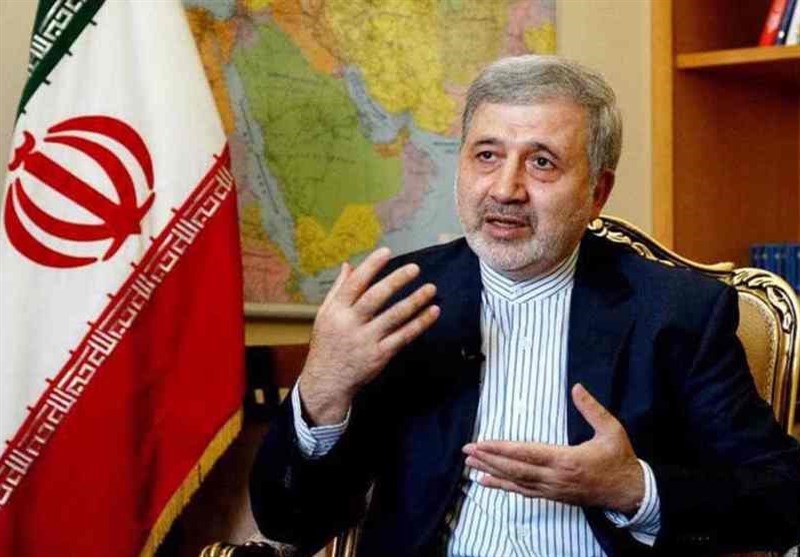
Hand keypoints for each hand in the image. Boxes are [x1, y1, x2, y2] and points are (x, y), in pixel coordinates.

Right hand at [299, 247, 439, 424]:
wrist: (327, 381)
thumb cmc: (327, 344)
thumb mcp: (325, 315)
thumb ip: (338, 290)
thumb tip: (348, 265)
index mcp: (336, 311)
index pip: (354, 284)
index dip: (371, 266)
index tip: (387, 252)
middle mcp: (350, 324)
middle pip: (375, 298)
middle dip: (396, 281)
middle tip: (414, 268)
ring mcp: (366, 341)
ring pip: (393, 317)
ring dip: (414, 301)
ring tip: (430, 289)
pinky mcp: (379, 356)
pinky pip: (403, 337)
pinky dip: (419, 324)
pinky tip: (432, 312)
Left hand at [463, 383, 643, 512]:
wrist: (629, 492)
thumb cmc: (620, 459)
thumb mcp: (612, 430)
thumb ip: (592, 409)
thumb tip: (577, 387)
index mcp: (566, 459)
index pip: (526, 453)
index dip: (502, 448)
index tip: (482, 442)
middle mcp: (555, 477)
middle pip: (515, 469)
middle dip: (489, 459)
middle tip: (467, 451)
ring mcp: (552, 489)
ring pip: (516, 482)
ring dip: (491, 472)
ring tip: (470, 464)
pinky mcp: (553, 496)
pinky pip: (523, 492)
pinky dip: (503, 486)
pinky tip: (487, 482)